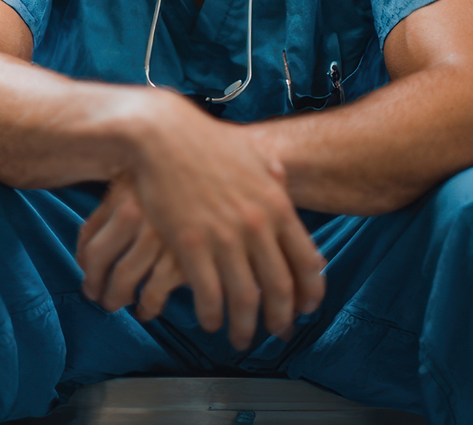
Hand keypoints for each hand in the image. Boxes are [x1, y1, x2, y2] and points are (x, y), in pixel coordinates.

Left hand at [77, 172, 185, 318]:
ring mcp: (161, 236)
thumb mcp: (141, 180)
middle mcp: (139, 213)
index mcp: (124, 194)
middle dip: (97, 287)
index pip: (88, 242)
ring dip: (117, 299)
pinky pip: (153, 294)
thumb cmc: (183, 177)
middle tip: (102, 299)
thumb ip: (109, 210)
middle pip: (99, 263)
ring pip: (122, 281)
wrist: (232, 167)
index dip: (86, 269)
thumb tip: (83, 253)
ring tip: (121, 304)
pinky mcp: (185, 258)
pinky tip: (149, 309)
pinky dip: (147, 307)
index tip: (91, 281)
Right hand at [126, 98, 325, 349]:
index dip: (310, 292)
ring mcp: (224, 237)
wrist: (162, 136)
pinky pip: (209, 294)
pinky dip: (212, 315)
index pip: (307, 261)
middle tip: (277, 332)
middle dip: (281, 318)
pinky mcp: (190, 245)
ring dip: (245, 327)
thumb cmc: (205, 142)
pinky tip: (210, 320)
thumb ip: (271, 173)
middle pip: (280, 288)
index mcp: (276, 204)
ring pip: (246, 299)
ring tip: (241, 337)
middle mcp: (257, 225)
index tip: (306, 308)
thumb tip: (282, 180)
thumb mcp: (251, 153)